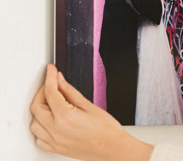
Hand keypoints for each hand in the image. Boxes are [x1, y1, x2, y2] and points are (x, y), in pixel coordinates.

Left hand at [30, 64, 152, 160]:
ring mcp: (54, 141)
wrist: (112, 149)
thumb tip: (60, 80)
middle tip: (52, 84)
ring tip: (51, 102)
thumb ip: (70, 92)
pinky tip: (49, 120)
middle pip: (36, 107)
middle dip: (42, 92)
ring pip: (34, 123)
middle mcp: (56, 130)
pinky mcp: (56, 149)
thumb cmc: (106, 130)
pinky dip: (40, 127)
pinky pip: (38, 138)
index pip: (50, 92)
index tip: (50, 70)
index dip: (49, 77)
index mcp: (65, 116)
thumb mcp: (89, 105)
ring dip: (39, 110)